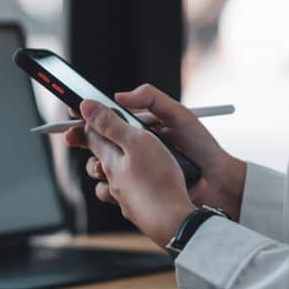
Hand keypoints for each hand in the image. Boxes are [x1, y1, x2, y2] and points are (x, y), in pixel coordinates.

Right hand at [65, 84, 246, 218]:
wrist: (217, 183)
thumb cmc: (201, 147)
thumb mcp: (179, 115)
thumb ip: (151, 99)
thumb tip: (118, 95)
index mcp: (142, 129)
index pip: (108, 120)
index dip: (89, 117)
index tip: (74, 111)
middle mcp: (135, 150)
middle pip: (98, 143)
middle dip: (82, 139)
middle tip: (71, 137)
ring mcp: (135, 172)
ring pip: (101, 168)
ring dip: (95, 166)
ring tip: (102, 165)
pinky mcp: (137, 193)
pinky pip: (111, 192)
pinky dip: (108, 190)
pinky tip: (117, 186)